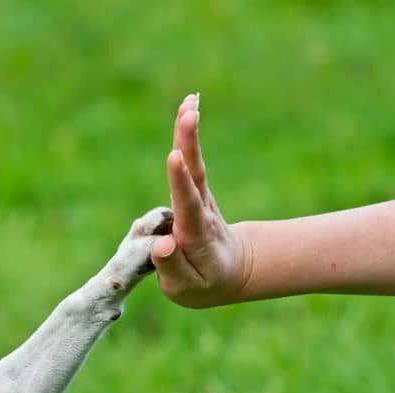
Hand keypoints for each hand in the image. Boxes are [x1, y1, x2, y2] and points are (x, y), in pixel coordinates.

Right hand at [150, 94, 252, 307]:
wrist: (231, 271)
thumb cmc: (203, 283)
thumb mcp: (186, 289)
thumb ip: (173, 267)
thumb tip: (162, 243)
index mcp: (196, 236)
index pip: (188, 206)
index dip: (180, 182)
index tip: (174, 157)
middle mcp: (201, 211)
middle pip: (195, 175)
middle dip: (189, 145)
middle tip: (188, 114)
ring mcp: (200, 198)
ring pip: (194, 163)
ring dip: (189, 133)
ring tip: (189, 102)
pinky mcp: (195, 189)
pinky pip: (190, 160)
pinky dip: (187, 134)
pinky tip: (188, 106)